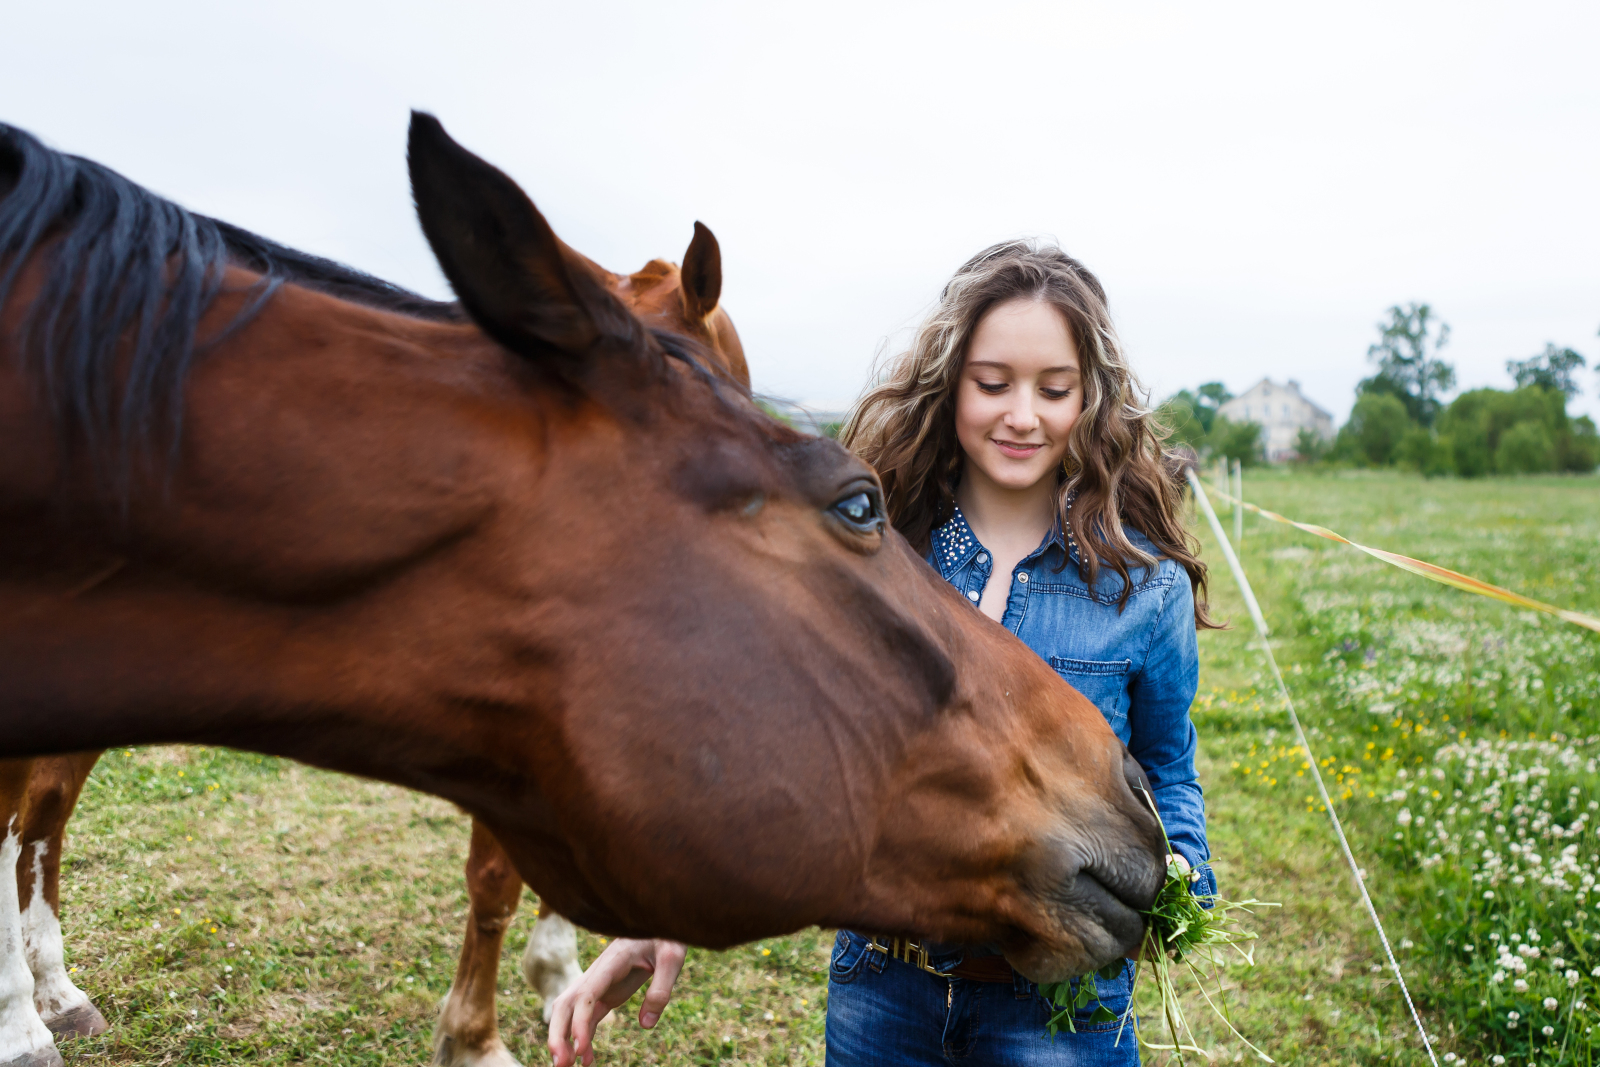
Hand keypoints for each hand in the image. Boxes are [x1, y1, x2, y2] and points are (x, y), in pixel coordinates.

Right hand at [547, 938, 685, 1066]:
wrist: (661, 922)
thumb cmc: (667, 935)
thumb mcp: (672, 957)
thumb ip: (661, 988)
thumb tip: (646, 1024)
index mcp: (611, 962)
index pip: (586, 994)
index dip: (579, 1021)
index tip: (580, 1047)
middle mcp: (598, 974)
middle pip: (566, 1003)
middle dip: (558, 1033)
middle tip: (562, 1064)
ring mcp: (599, 985)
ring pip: (569, 1012)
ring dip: (563, 1038)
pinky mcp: (606, 993)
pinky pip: (587, 1018)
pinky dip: (582, 1037)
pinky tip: (587, 1059)